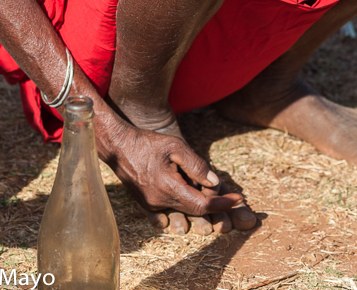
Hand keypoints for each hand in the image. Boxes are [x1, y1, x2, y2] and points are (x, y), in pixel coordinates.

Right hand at [98, 116, 253, 232]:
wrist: (117, 145)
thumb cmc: (147, 142)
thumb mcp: (175, 147)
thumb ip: (196, 165)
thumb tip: (214, 183)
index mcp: (169, 189)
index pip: (203, 205)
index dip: (223, 204)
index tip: (239, 199)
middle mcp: (160, 203)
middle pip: (194, 211)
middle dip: (213, 203)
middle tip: (226, 192)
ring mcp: (151, 206)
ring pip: (182, 211)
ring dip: (197, 204)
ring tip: (205, 191)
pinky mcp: (145, 204)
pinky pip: (167, 213)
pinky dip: (181, 208)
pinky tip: (186, 196)